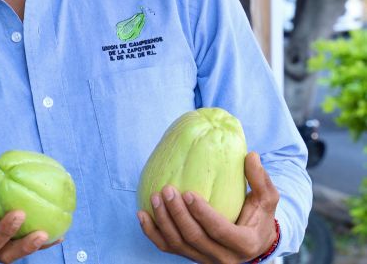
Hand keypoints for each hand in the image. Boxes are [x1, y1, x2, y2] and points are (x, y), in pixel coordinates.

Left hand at [138, 152, 278, 263]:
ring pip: (178, 244)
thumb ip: (260, 179)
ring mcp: (204, 259)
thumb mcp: (267, 200)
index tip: (188, 193)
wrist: (254, 243)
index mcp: (244, 243)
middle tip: (167, 190)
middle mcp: (223, 257)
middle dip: (177, 214)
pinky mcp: (190, 256)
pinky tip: (142, 214)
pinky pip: (167, 247)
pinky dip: (152, 232)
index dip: (202, 214)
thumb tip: (250, 156)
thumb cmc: (259, 217)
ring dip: (163, 221)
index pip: (220, 231)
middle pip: (194, 237)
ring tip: (155, 197)